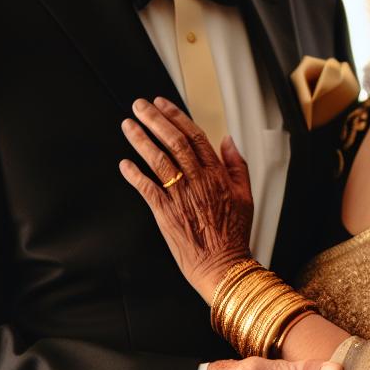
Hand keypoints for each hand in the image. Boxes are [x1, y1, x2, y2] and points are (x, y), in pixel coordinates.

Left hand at [119, 96, 254, 296]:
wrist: (222, 265)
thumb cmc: (233, 234)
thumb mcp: (246, 195)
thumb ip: (237, 165)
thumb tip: (228, 141)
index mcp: (217, 175)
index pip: (195, 136)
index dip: (177, 117)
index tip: (163, 105)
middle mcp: (198, 181)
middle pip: (174, 142)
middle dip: (154, 120)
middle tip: (140, 106)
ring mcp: (181, 196)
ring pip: (158, 160)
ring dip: (140, 140)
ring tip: (128, 125)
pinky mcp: (165, 213)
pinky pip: (146, 188)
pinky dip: (134, 174)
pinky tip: (124, 163)